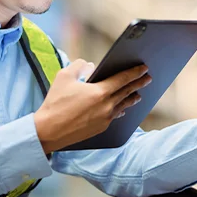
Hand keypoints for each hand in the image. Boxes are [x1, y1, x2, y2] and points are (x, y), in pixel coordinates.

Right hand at [34, 60, 151, 152]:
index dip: (134, 72)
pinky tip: (122, 108)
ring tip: (138, 94)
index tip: (144, 68)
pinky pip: (115, 116)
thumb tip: (90, 66)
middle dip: (138, 84)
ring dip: (132, 98)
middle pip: (127, 92)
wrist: (49, 130)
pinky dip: (120, 109)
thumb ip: (79, 66)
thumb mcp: (64, 76)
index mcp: (100, 92)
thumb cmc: (55, 102)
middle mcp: (107, 106)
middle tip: (147, 78)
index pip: (123, 79)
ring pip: (123, 106)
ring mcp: (105, 119)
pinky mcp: (100, 128)